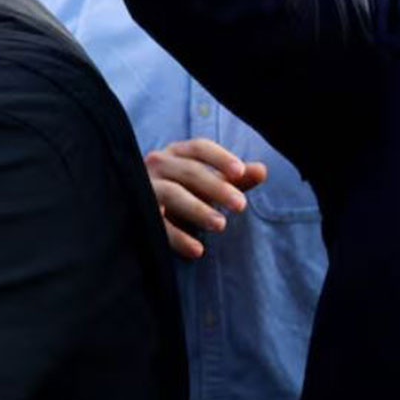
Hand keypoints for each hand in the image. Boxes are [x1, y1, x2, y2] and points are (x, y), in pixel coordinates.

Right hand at [144, 138, 268, 259]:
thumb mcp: (208, 183)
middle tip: (241, 205)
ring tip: (221, 225)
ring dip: (198, 209)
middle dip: (217, 188)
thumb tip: (262, 170)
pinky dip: (177, 238)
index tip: (240, 172)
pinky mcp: (136, 213)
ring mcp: (144, 187)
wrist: (139, 210)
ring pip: (172, 194)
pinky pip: (157, 224)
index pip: (200, 148)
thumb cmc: (183, 190)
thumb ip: (235, 178)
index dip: (220, 158)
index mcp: (178, 152)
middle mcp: (158, 164)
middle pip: (190, 171)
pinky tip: (197, 251)